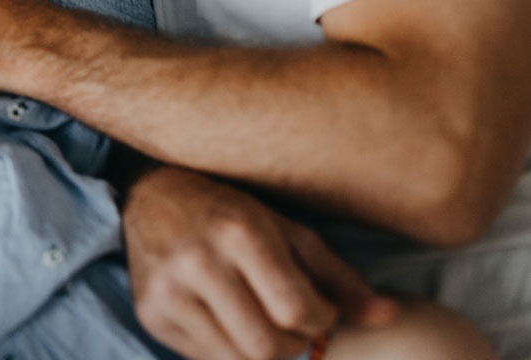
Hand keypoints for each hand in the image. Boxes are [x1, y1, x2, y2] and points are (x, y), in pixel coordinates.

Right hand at [124, 166, 398, 359]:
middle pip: (266, 346)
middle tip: (292, 327)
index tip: (319, 311)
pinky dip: (229, 352)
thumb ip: (338, 277)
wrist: (152, 195)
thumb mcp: (288, 230)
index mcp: (238, 232)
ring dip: (263, 355)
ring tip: (265, 327)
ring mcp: (167, 290)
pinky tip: (231, 325)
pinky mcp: (149, 312)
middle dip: (293, 346)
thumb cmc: (231, 212)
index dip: (321, 321)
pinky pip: (205, 359)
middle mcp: (197, 260)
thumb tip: (390, 316)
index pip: (296, 310)